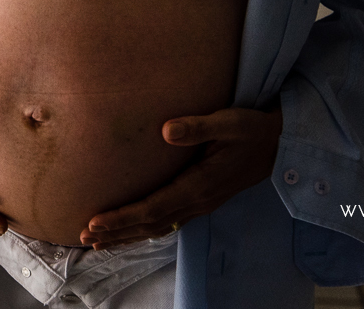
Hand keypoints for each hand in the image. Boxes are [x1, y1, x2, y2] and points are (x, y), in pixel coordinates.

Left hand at [79, 107, 282, 248]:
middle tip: (84, 237)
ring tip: (98, 242)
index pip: (153, 207)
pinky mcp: (201, 202)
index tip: (95, 222)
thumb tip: (166, 130)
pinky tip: (130, 231)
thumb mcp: (229, 122)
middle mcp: (198, 201)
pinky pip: (168, 222)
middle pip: (150, 224)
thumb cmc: (251, 129)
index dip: (123, 217)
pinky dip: (144, 230)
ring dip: (127, 236)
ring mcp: (200, 205)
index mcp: (200, 185)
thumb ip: (198, 126)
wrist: (279, 145)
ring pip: (158, 228)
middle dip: (117, 232)